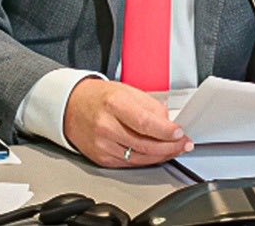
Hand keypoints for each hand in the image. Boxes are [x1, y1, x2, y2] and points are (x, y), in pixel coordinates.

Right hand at [63, 77, 192, 167]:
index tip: (180, 133)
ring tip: (174, 149)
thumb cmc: (98, 97)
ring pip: (139, 158)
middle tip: (184, 144)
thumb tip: (168, 123)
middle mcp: (106, 126)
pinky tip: (156, 154)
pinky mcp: (102, 159)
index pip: (145, 123)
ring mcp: (103, 145)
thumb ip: (149, 106)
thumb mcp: (126, 90)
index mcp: (113, 104)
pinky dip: (146, 160)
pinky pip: (130, 163)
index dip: (166, 131)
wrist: (70, 106)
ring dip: (161, 155)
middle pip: (145, 144)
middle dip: (169, 146)